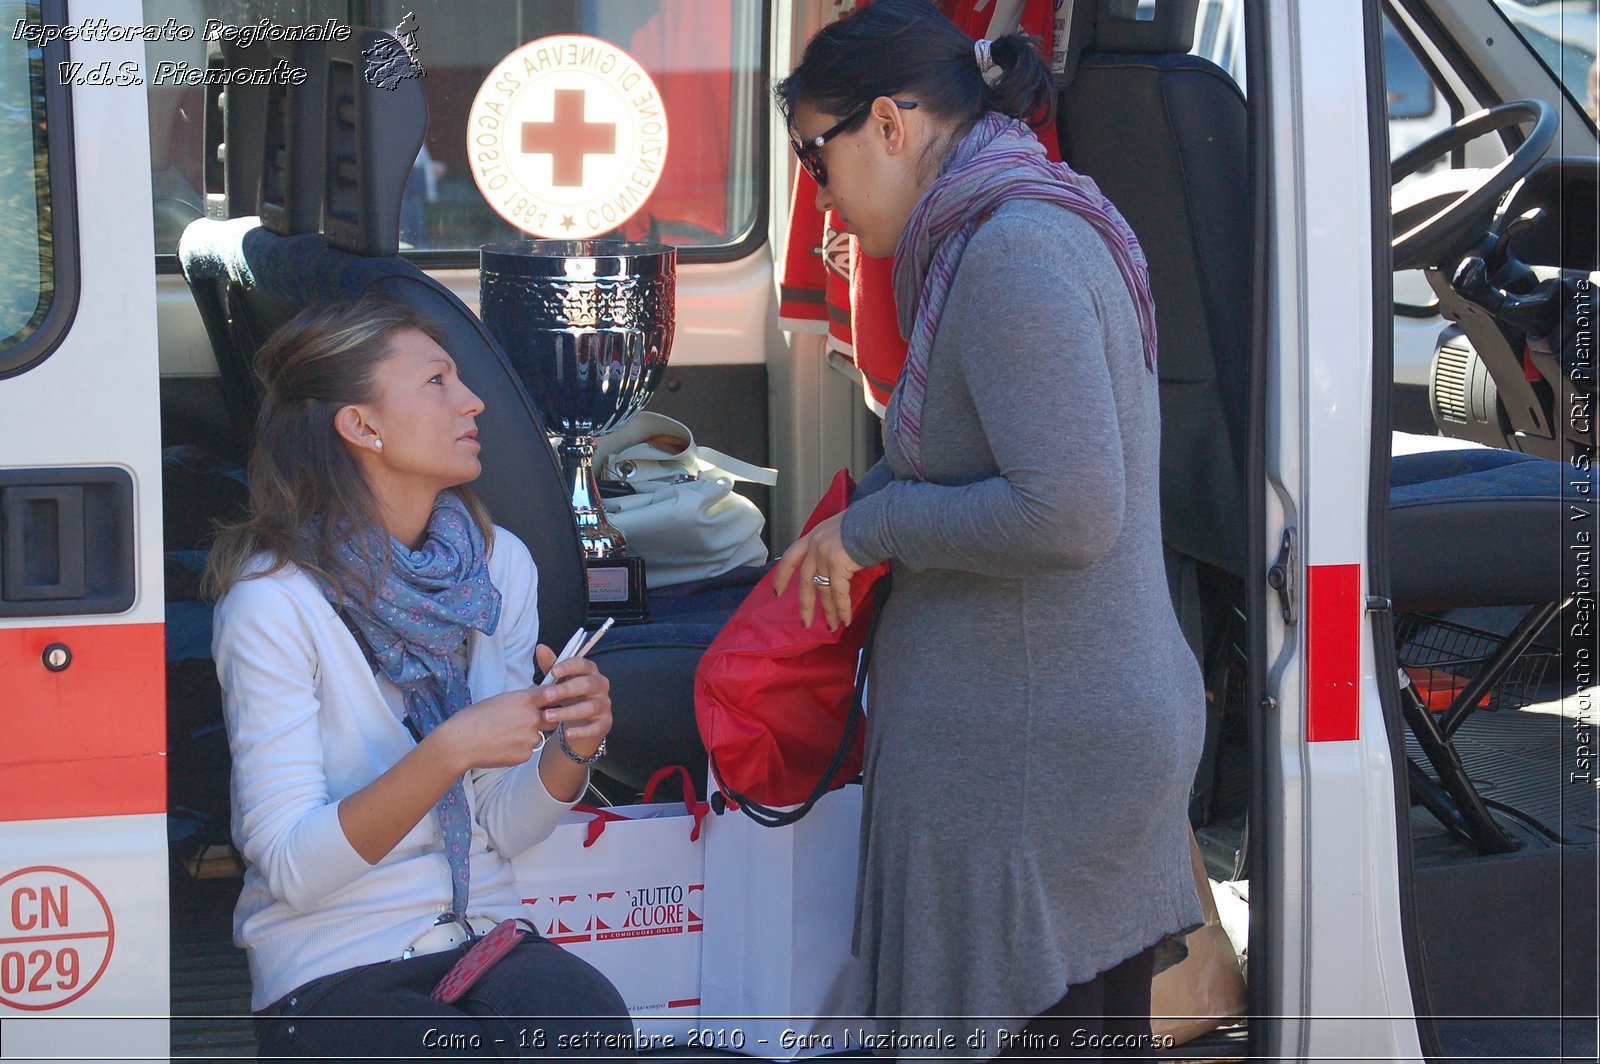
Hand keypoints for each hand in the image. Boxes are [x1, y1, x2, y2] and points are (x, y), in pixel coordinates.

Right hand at [434, 686, 547, 771]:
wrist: (461, 742)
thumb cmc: (474, 718)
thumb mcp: (500, 700)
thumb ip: (521, 700)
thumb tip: (534, 697)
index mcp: (525, 700)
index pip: (551, 694)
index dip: (552, 697)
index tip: (551, 700)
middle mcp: (532, 718)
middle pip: (553, 717)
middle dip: (546, 719)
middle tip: (528, 721)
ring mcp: (530, 738)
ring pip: (538, 736)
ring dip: (528, 736)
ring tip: (504, 736)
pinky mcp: (525, 755)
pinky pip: (528, 750)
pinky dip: (518, 749)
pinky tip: (501, 746)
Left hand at [532, 643, 612, 759]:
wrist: (580, 722)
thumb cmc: (568, 696)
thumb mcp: (559, 681)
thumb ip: (550, 666)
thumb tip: (540, 648)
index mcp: (590, 671)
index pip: (582, 663)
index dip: (568, 666)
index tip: (553, 672)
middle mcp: (600, 685)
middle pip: (586, 684)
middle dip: (565, 690)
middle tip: (545, 697)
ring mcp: (604, 705)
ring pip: (590, 707)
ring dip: (568, 712)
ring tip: (548, 716)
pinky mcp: (605, 723)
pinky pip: (595, 727)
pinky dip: (582, 731)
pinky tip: (567, 733)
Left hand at [772, 513, 862, 630]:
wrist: (878, 518)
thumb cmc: (867, 522)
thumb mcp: (840, 529)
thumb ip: (832, 545)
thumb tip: (837, 565)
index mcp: (814, 535)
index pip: (790, 557)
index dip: (782, 576)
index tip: (777, 593)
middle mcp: (815, 545)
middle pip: (805, 581)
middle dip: (806, 605)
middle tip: (806, 623)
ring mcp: (824, 555)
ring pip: (824, 590)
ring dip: (830, 611)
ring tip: (832, 626)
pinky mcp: (836, 564)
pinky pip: (839, 593)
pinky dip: (843, 608)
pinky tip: (845, 620)